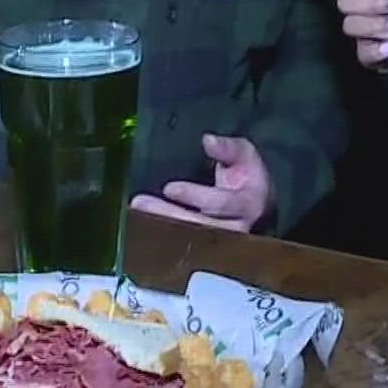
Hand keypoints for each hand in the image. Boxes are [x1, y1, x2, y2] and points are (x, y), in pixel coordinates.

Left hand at [131, 134, 273, 232]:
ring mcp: (218, 241)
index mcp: (248, 204)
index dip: (195, 196)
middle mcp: (235, 228)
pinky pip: (180, 244)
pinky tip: (140, 223)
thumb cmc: (245, 177)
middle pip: (199, 227)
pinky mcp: (203, 246)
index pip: (221, 203)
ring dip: (159, 225)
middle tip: (141, 203)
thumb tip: (209, 141)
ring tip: (136, 211)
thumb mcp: (244, 156)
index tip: (170, 188)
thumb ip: (229, 148)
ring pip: (187, 239)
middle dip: (168, 215)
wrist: (251, 203)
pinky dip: (159, 234)